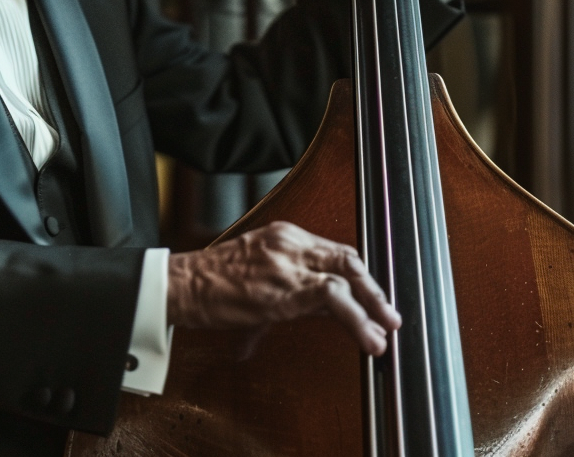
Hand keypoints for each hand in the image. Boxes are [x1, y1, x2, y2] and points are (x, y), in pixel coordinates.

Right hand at [167, 221, 400, 356]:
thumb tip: (313, 313)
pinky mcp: (283, 288)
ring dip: (371, 305)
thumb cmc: (211, 282)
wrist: (183, 285)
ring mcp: (288, 263)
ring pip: (346, 276)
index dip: (359, 276)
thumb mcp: (256, 274)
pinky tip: (367, 337)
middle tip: (390, 314)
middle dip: (373, 288)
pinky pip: (332, 299)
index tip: (373, 298)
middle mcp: (291, 243)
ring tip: (385, 331)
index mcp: (284, 235)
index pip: (335, 249)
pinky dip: (356, 319)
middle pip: (348, 257)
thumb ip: (288, 289)